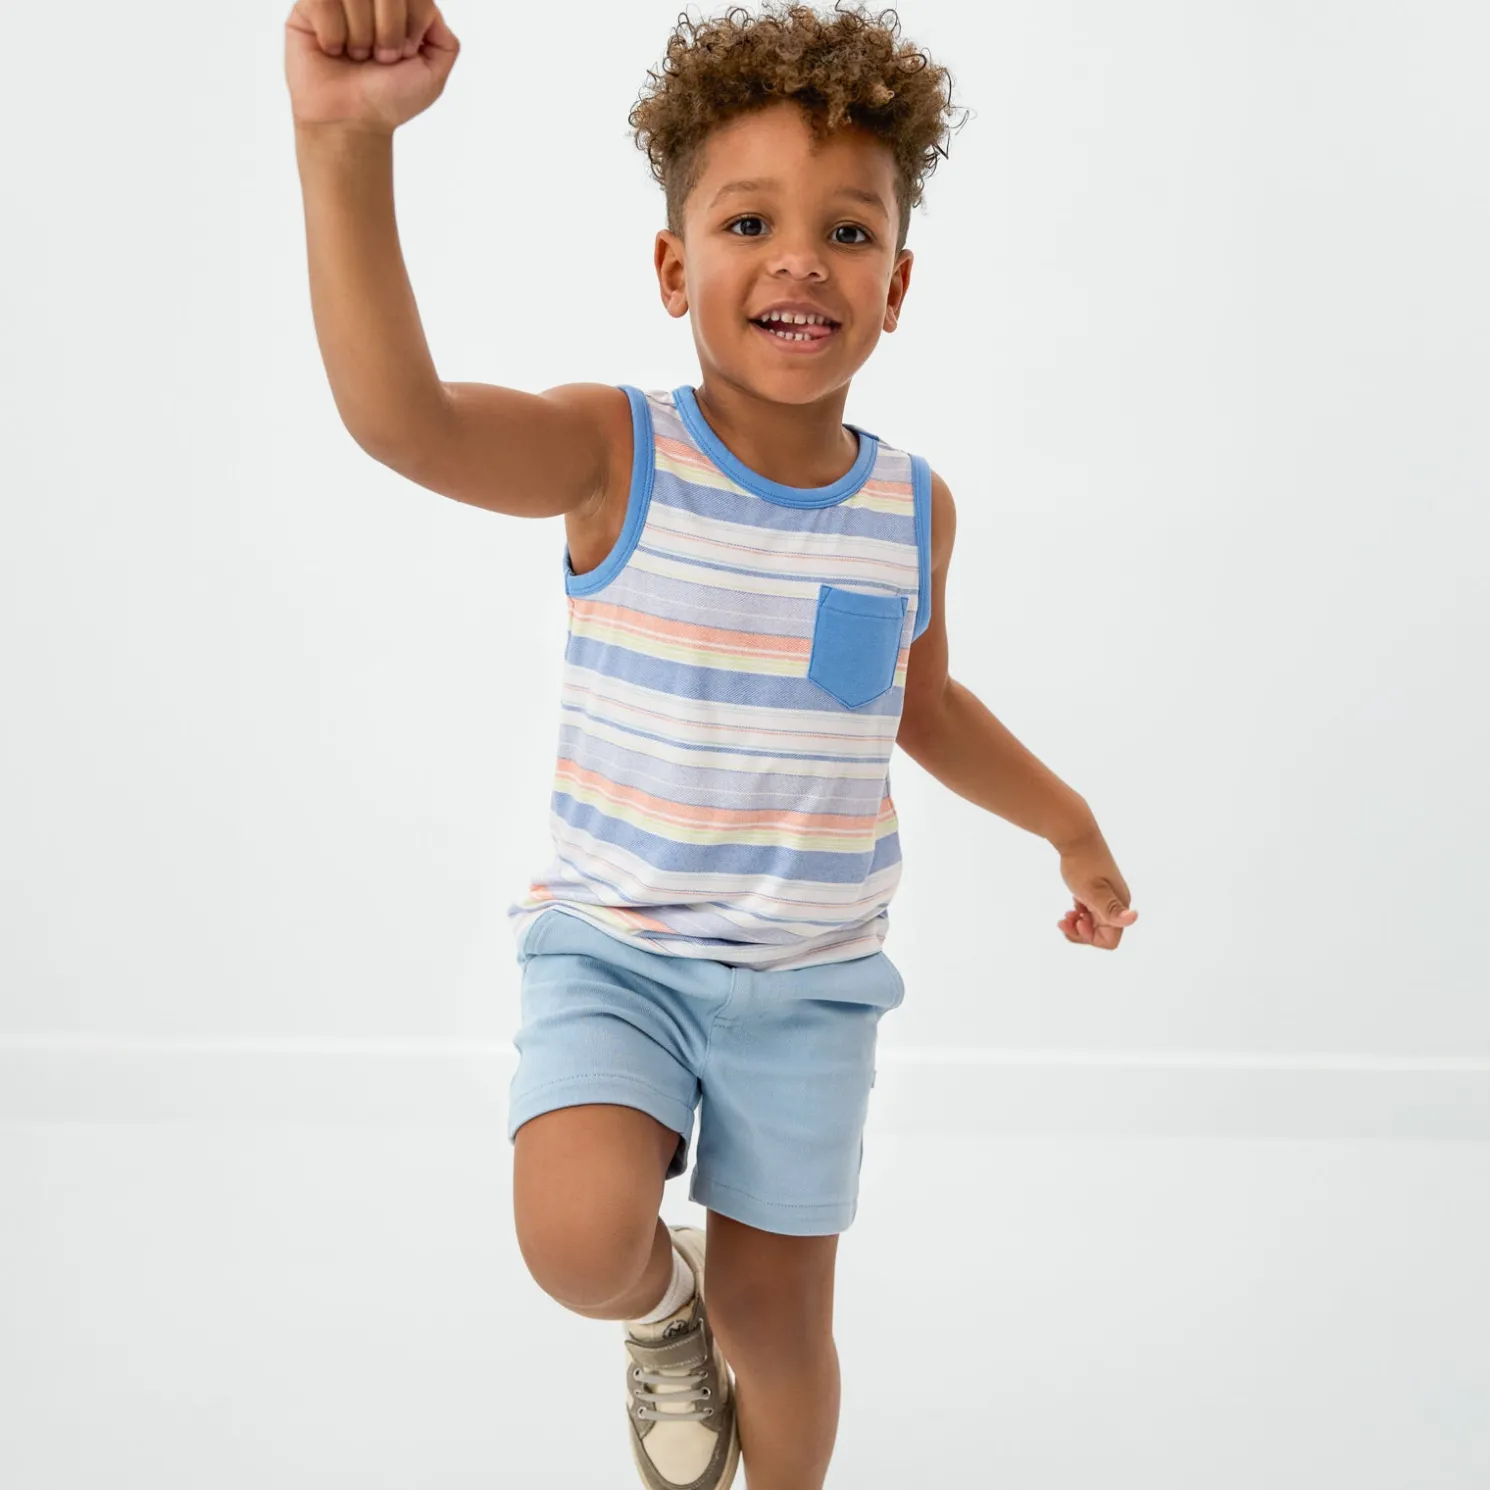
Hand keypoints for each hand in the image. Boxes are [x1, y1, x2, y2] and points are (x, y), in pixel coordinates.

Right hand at [285, 1, 459, 131]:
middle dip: (389, 30)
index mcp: (399, 7)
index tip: (405, 54)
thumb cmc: (388, 100)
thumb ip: (445, 40)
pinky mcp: (308, 7)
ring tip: (357, 57)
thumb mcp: (432, 74)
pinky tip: (333, 51)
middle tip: (381, 59)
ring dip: (361, 35)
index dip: (412, 22)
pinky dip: (333, 34)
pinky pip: (323, 1)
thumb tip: (430, 7)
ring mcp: (338, 0)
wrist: (350, 122)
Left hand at [1053, 822, 1137, 949]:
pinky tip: (1071, 906)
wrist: (1075, 836)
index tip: (1077, 922)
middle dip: (1081, 932)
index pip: (1110, 940)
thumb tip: (1134, 917)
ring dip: (1078, 924)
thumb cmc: (1082, 864)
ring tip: (1065, 916)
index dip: (1090, 938)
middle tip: (1064, 920)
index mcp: (1119, 905)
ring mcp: (1107, 896)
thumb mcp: (1093, 890)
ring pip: (1094, 924)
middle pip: (1101, 934)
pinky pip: (1089, 913)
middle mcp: (1117, 903)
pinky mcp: (1097, 890)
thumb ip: (1110, 908)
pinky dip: (1078, 914)